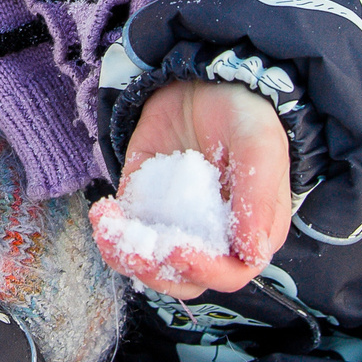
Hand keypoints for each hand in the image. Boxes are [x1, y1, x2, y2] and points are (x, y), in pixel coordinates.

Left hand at [93, 80, 290, 298]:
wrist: (204, 82)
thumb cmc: (243, 115)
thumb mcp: (259, 146)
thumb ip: (259, 198)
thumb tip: (252, 255)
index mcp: (250, 232)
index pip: (230, 272)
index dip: (204, 270)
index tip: (176, 247)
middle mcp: (214, 238)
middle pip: (186, 279)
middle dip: (159, 271)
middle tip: (136, 246)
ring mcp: (177, 226)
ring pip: (153, 266)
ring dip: (128, 258)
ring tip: (110, 231)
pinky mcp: (145, 210)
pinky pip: (126, 237)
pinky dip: (111, 235)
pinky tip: (102, 214)